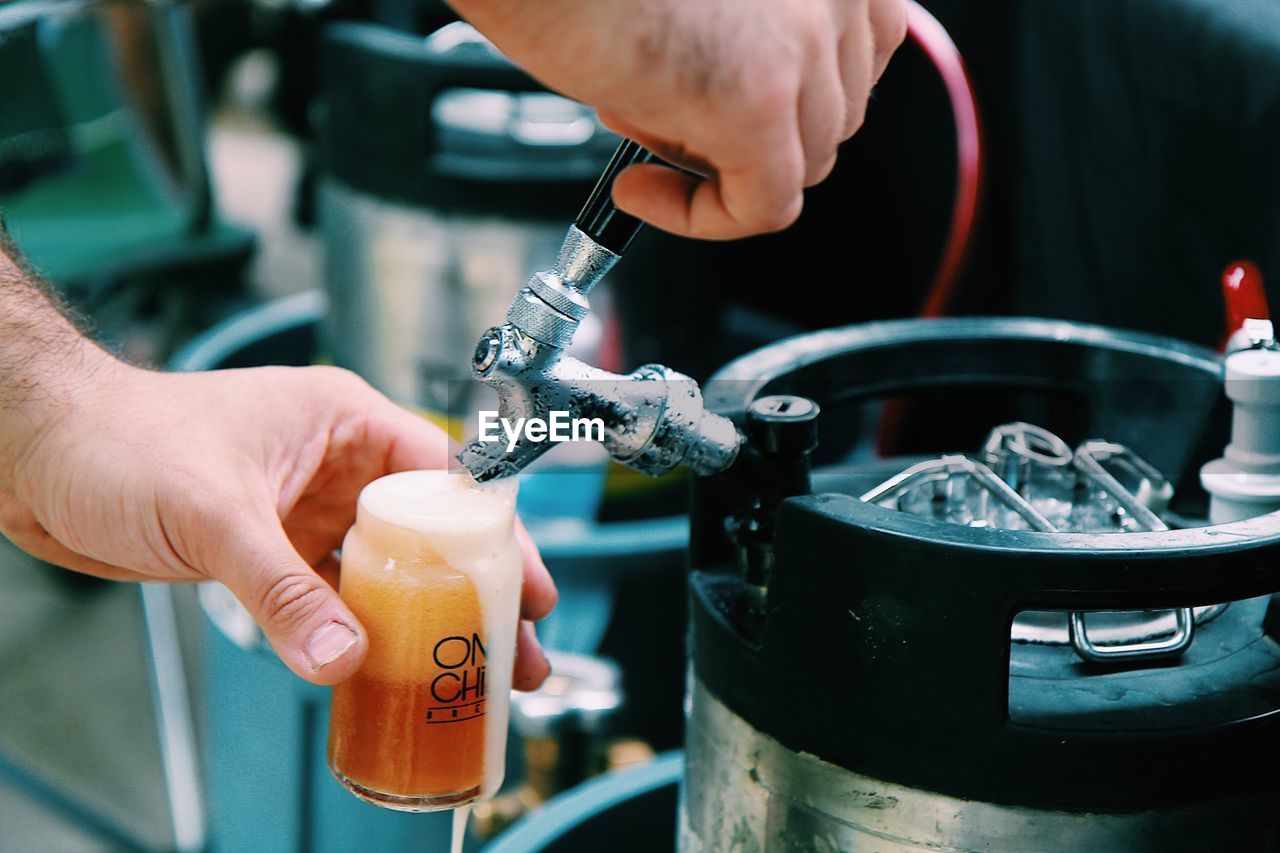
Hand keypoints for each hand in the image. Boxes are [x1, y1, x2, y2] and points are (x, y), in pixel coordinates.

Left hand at [0, 357, 556, 687]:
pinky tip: (386, 668)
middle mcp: (336, 464)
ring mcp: (305, 508)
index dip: (493, 535)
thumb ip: (280, 588)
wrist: (39, 454)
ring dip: (423, 619)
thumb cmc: (119, 437)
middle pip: (429, 533)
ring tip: (466, 667)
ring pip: (386, 569)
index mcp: (344, 422)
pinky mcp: (273, 547)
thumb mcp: (214, 513)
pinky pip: (333, 595)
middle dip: (474, 590)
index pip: (445, 479)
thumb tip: (343, 655)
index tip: (526, 586)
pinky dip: (360, 631)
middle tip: (516, 646)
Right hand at [451, 0, 906, 238]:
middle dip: (761, 140)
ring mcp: (806, 43)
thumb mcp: (705, 0)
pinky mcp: (760, 100)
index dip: (799, 98)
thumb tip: (733, 108)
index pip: (858, 55)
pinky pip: (763, 207)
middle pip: (834, 115)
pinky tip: (642, 191)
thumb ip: (747, 35)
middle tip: (675, 130)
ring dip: (724, 170)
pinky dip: (703, 217)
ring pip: (803, 165)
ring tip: (642, 135)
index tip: (742, 116)